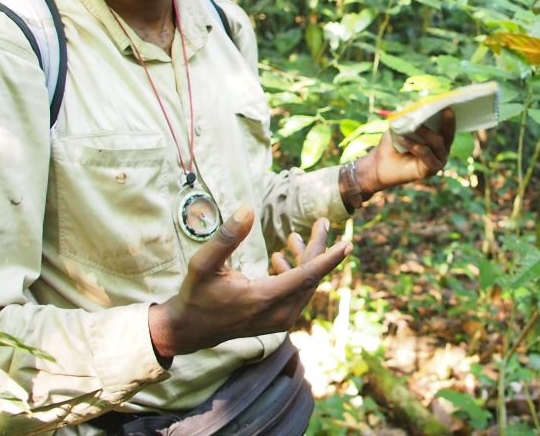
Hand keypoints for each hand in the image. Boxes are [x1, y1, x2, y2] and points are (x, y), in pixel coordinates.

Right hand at [148, 209, 350, 357]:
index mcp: (263, 299)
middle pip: (310, 277)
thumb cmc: (197, 294)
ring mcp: (280, 320)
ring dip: (304, 259)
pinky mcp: (279, 321)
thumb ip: (227, 237)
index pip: (306, 276)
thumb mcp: (204, 263)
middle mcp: (278, 314)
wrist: (191, 330)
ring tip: (292, 238)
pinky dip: (294, 273)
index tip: (347, 243)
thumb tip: (248, 208)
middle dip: (317, 248)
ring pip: (305, 285)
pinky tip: (279, 258)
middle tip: (322, 222)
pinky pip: (297, 293)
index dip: (328, 258)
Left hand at [355, 107, 455, 194]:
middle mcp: (441, 151)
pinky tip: (401, 139)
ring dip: (424, 132)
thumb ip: (411, 118)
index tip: (448, 105)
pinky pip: (426, 153)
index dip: (449, 118)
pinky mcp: (431, 170)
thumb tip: (417, 105)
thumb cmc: (392, 145)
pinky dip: (414, 145)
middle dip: (446, 122)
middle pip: (447, 135)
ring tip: (411, 127)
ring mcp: (438, 161)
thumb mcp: (401, 127)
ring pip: (437, 142)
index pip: (447, 128)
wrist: (379, 165)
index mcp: (438, 141)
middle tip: (444, 110)